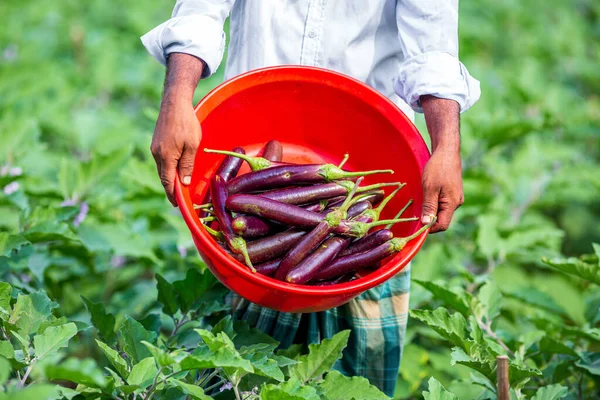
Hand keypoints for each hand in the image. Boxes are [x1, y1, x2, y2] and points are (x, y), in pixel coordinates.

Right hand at [150, 97, 200, 205]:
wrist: (174, 103)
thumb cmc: (186, 123)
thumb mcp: (192, 146)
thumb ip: (187, 165)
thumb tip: (184, 183)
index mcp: (166, 157)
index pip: (168, 182)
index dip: (172, 195)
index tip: (177, 205)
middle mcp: (157, 154)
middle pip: (163, 177)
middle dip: (170, 189)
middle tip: (178, 199)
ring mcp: (154, 148)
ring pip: (162, 169)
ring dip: (169, 178)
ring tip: (178, 187)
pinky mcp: (155, 143)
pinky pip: (161, 160)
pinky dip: (168, 168)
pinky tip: (175, 169)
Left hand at [419, 95, 462, 232]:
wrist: (447, 150)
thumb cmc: (438, 168)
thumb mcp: (430, 188)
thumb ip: (429, 206)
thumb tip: (426, 224)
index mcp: (453, 203)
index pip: (442, 225)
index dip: (429, 228)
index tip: (416, 225)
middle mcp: (456, 202)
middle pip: (442, 219)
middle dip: (429, 219)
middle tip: (415, 214)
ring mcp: (455, 197)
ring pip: (441, 211)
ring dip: (430, 210)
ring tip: (420, 202)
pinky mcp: (452, 192)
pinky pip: (442, 203)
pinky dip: (433, 203)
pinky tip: (426, 196)